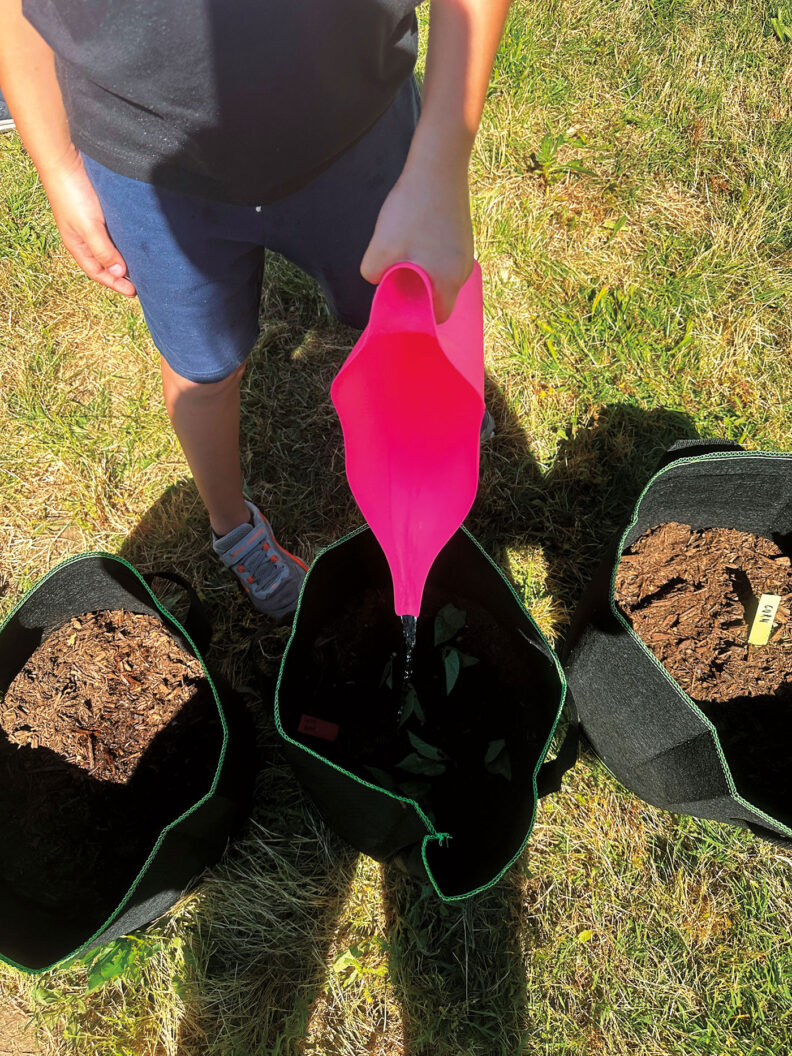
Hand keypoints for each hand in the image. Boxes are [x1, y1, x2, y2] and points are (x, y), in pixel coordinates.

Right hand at [41, 150, 135, 296]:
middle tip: (142, 283)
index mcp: (78, 245)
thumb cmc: (73, 195)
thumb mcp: (89, 228)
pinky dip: (126, 240)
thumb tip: (119, 274)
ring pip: (111, 247)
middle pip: (105, 263)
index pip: (98, 273)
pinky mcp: (101, 210)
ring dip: (125, 258)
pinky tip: (138, 242)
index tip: (134, 292)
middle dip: (121, 275)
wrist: (66, 160)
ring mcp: (93, 223)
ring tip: (143, 266)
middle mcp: (85, 237)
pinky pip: (116, 232)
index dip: (115, 284)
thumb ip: (103, 251)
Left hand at [360, 155, 473, 322]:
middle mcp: (462, 272)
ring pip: (440, 276)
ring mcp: (466, 253)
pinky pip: (444, 258)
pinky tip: (415, 234)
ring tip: (403, 250)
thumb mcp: (381, 248)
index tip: (398, 303)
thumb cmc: (412, 210)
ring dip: (421, 271)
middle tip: (394, 274)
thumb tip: (379, 280)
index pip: (436, 317)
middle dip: (416, 291)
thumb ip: (374, 275)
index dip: (417, 316)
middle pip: (438, 296)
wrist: (438, 165)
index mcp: (447, 282)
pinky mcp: (463, 236)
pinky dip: (429, 255)